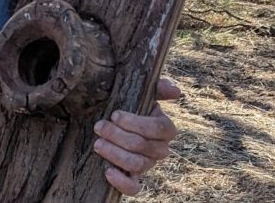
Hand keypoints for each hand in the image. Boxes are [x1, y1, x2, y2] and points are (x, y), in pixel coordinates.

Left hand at [93, 76, 181, 196]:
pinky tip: (108, 171)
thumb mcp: (141, 91)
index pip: (160, 129)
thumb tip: (176, 91)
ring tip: (98, 144)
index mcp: (164, 128)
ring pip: (138, 165)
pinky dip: (122, 182)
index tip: (115, 115)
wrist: (109, 120)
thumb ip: (158, 87)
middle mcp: (159, 149)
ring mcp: (146, 164)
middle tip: (99, 127)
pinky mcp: (132, 178)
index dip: (138, 123)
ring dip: (116, 154)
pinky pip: (134, 188)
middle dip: (119, 136)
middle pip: (145, 147)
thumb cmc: (128, 103)